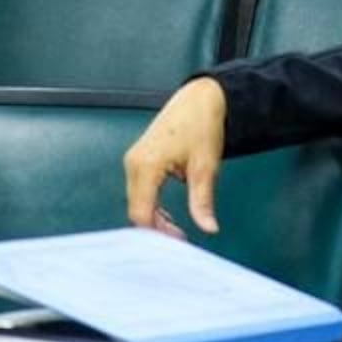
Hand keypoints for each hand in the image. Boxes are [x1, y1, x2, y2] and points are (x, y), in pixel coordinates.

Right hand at [123, 77, 227, 236]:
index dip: (157, 234)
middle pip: (136, 210)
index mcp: (146, 164)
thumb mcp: (205, 166)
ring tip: (176, 229)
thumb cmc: (202, 123)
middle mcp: (134, 162)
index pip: (141, 213)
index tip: (176, 243)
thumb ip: (202, 200)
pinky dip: (151, 205)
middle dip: (156, 229)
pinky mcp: (138, 158)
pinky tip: (167, 214)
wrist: (201, 97)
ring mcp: (134, 159)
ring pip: (136, 202)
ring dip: (153, 218)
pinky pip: (139, 190)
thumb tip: (208, 227)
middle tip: (180, 238)